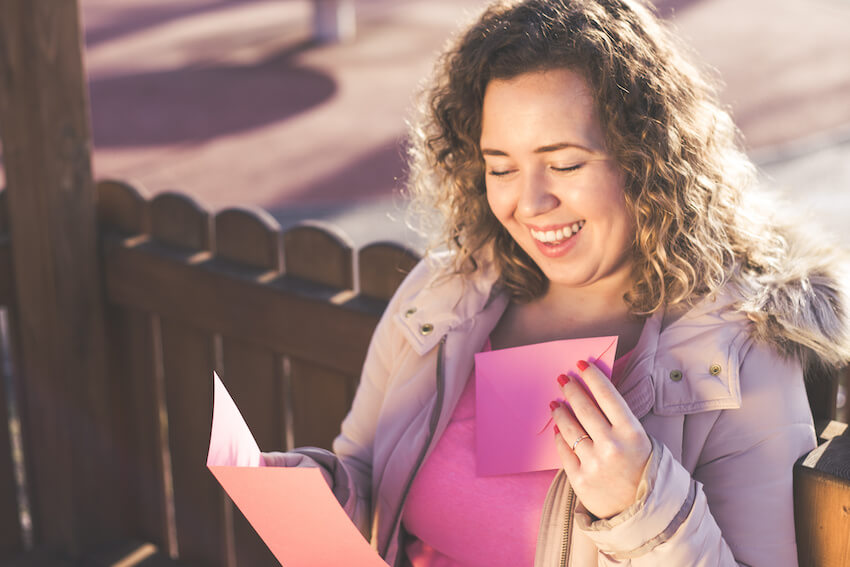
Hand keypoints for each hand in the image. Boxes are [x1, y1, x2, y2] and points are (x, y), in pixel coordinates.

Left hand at [550, 360, 650, 518]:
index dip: (593, 377)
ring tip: (555, 403)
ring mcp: (595, 464)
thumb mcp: (641, 441)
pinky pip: (563, 450)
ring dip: (560, 411)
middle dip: (571, 389)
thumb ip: (619, 421)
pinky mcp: (580, 480)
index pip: (608, 396)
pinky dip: (559, 437)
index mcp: (633, 433)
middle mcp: (613, 446)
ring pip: (569, 428)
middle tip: (563, 379)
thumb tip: (593, 394)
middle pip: (584, 408)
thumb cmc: (643, 471)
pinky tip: (557, 428)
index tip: (581, 365)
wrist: (645, 513)